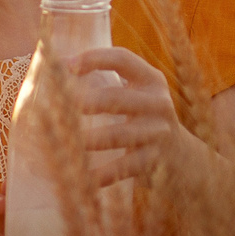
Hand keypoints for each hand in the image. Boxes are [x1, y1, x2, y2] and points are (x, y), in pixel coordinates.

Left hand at [64, 46, 183, 183]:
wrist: (180, 155)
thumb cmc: (141, 116)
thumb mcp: (134, 92)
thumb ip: (104, 78)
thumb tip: (53, 66)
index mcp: (150, 79)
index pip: (122, 59)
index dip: (94, 58)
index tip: (65, 65)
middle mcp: (157, 103)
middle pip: (116, 98)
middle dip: (86, 101)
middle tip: (58, 105)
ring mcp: (157, 133)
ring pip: (117, 135)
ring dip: (87, 140)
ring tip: (60, 142)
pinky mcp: (153, 160)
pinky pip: (123, 168)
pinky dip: (101, 174)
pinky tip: (79, 177)